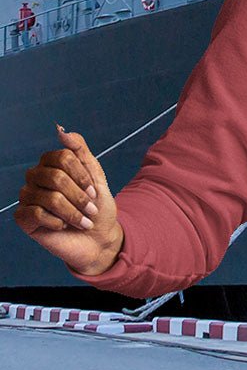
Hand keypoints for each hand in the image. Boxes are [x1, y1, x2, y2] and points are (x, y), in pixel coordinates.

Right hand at [14, 125, 123, 276]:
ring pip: (49, 197)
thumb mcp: (96, 176)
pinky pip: (36, 214)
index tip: (94, 191)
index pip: (63, 157)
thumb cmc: (97, 207)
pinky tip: (63, 227)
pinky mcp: (23, 217)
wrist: (98, 239)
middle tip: (91, 209)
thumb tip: (61, 130)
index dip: (82, 176)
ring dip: (73, 212)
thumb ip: (80, 151)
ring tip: (83, 221)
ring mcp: (28, 196)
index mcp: (52, 163)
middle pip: (56, 177)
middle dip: (80, 196)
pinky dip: (58, 222)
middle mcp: (36, 177)